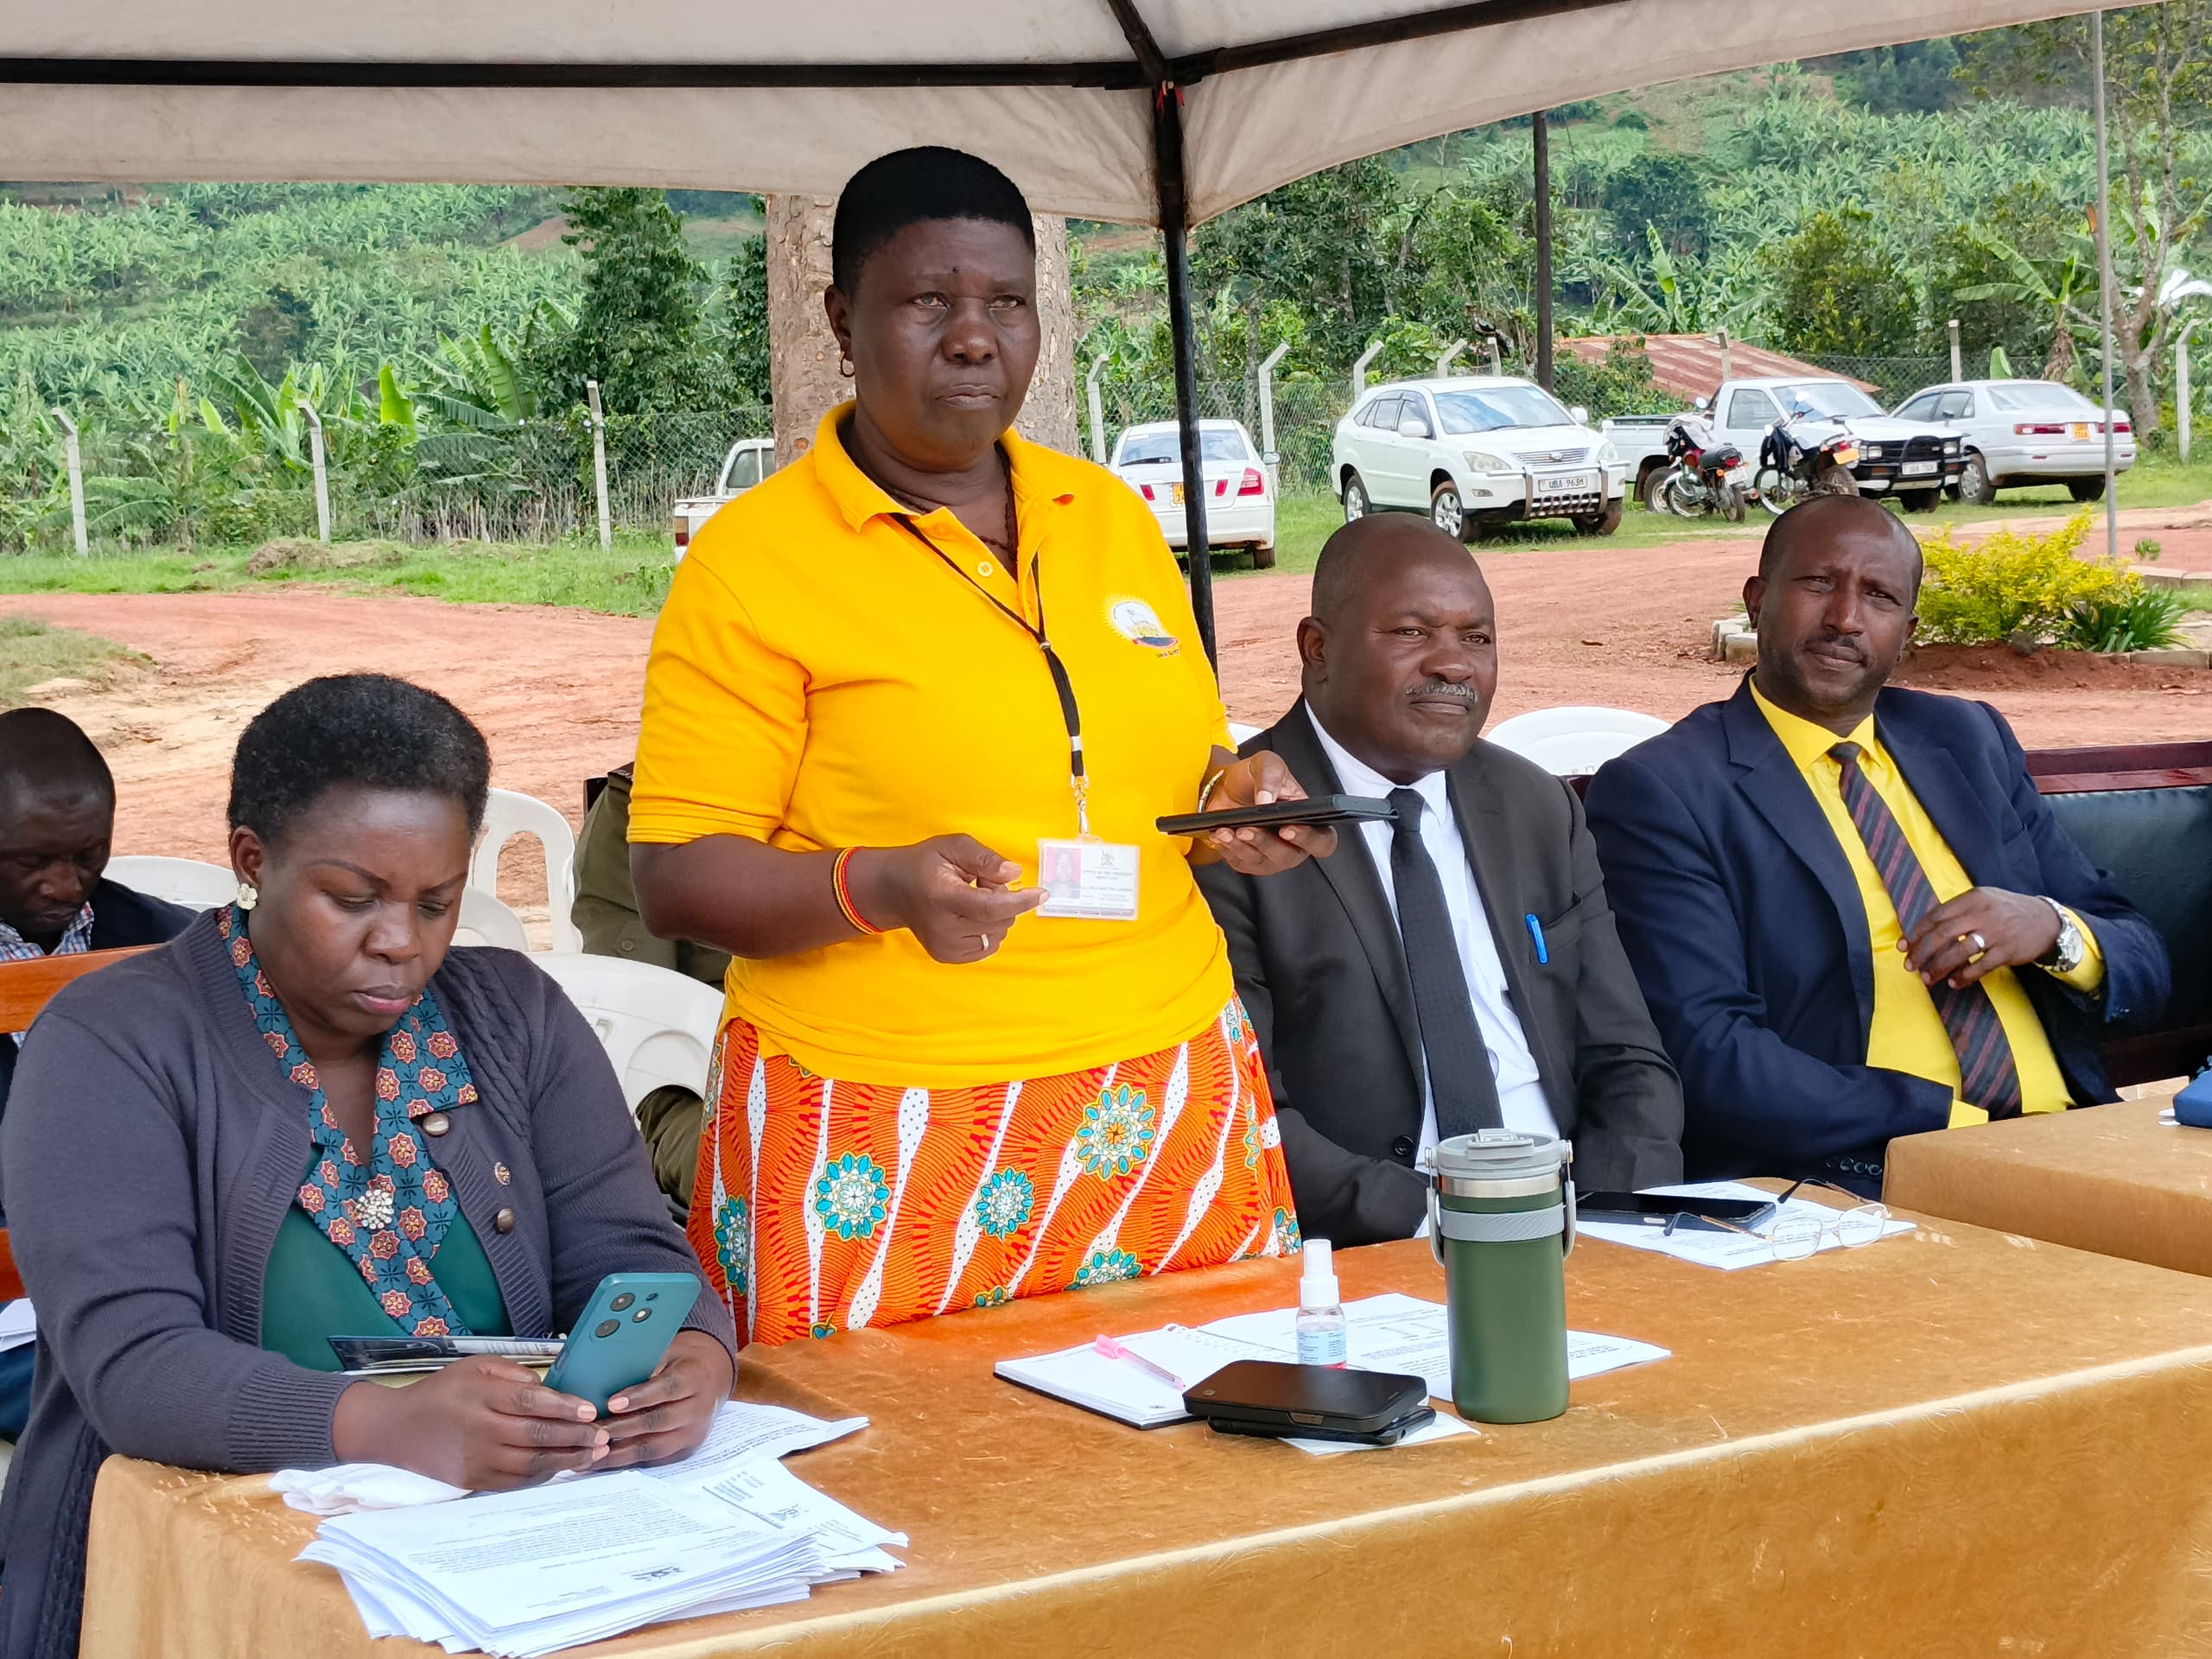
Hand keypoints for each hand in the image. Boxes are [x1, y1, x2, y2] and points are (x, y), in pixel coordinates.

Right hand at [332, 1355, 606, 1489]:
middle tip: (605, 1436)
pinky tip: (564, 1466)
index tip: (591, 1410)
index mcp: (482, 1397)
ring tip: (595, 1454)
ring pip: (531, 1463)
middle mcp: (480, 1430)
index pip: (531, 1402)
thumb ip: (513, 1375)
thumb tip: (550, 1388)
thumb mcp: (475, 1368)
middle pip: (536, 1436)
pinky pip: (516, 1481)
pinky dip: (543, 1474)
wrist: (396, 1430)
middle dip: (576, 1437)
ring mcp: (477, 1459)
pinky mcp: (474, 1481)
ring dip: (567, 1460)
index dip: (564, 1407)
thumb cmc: (443, 1392)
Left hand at [600, 1331, 735, 1469]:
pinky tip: (606, 1461)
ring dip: (621, 1452)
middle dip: (623, 1429)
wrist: (713, 1377)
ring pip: (655, 1447)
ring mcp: (694, 1432)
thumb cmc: (682, 1362)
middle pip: (659, 1422)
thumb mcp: (668, 1353)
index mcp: (695, 1378)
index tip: (611, 1404)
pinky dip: (628, 1462)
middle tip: (593, 1432)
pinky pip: (655, 1459)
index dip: (639, 1398)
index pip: (667, 1389)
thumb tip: (606, 1378)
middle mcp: (699, 1408)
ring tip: (593, 1453)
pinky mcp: (687, 1449)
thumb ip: (644, 1366)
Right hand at [853, 835, 1044, 962]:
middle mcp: (943, 928)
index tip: (1042, 893)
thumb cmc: (925, 864)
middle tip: (980, 883)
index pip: (991, 907)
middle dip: (1002, 899)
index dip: (1020, 902)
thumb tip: (1015, 874)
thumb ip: (985, 858)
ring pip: (997, 934)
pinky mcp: (947, 957)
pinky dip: (988, 929)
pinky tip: (968, 915)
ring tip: (971, 899)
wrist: (894, 890)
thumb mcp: (953, 846)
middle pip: (999, 920)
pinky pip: (988, 946)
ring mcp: (944, 947)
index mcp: (943, 897)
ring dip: (995, 916)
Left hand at [1198, 751, 1335, 873]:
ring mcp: (1270, 857)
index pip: (1322, 842)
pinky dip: (1228, 847)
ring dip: (1242, 845)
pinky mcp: (1247, 862)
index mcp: (1309, 823)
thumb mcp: (1266, 764)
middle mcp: (1293, 845)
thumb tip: (1267, 800)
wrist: (1225, 787)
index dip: (1309, 839)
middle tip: (1249, 828)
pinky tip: (1220, 833)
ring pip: (1260, 860)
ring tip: (1228, 829)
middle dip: (1266, 842)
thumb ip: (1271, 776)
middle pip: (1288, 856)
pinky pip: (1239, 861)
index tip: (1288, 828)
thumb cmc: (1254, 778)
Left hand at [1900, 887, 2060, 988]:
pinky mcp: (2007, 951)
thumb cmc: (2007, 910)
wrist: (2047, 920)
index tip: (1903, 946)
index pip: (1936, 915)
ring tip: (1927, 978)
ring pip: (1959, 952)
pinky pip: (1980, 967)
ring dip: (1939, 967)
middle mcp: (1983, 913)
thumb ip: (1957, 910)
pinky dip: (1964, 977)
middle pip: (1943, 934)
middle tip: (1910, 966)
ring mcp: (1996, 933)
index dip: (1916, 932)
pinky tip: (1954, 982)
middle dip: (1922, 952)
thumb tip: (1925, 929)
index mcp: (1973, 898)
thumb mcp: (1983, 899)